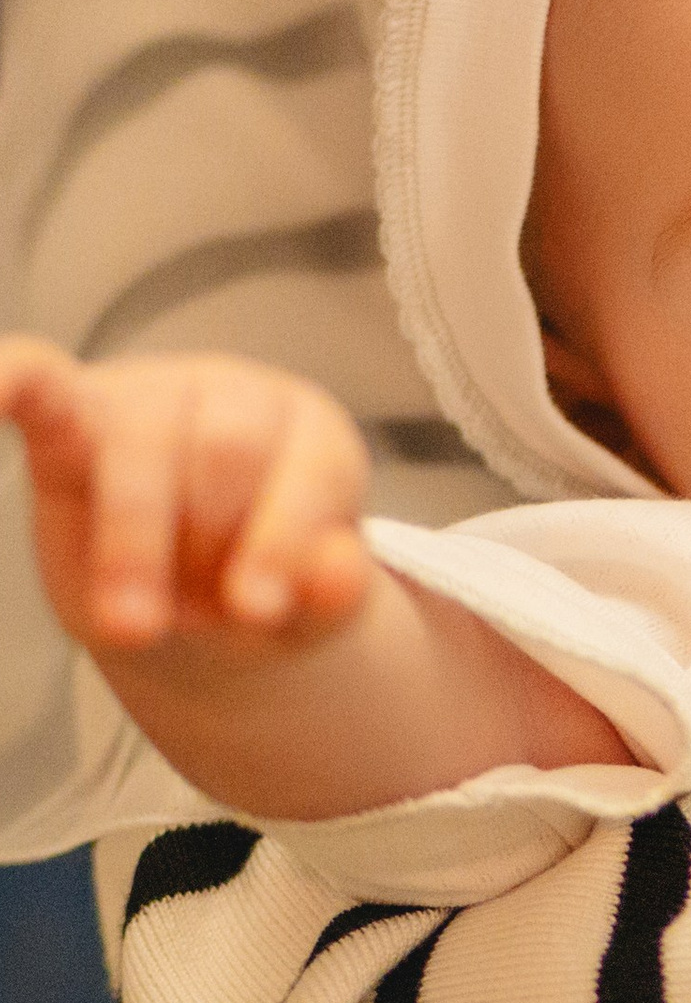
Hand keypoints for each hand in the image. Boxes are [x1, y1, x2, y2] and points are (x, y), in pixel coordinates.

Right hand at [0, 336, 373, 656]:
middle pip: (226, 451)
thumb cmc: (249, 593)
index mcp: (315, 435)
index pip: (311, 470)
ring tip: (135, 618)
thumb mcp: (304, 615)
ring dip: (137, 539)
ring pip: (142, 439)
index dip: (283, 540)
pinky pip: (41, 382)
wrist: (181, 602)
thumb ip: (329, 599)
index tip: (256, 610)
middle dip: (203, 548)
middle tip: (191, 621)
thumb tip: (344, 571)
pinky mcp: (68, 415)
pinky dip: (14, 381)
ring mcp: (149, 396)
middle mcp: (237, 396)